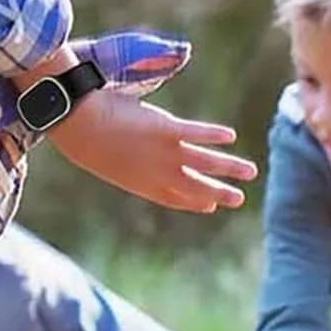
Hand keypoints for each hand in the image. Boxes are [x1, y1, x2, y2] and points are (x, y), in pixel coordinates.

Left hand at [50, 88, 257, 212]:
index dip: (195, 203)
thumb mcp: (104, 161)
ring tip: (251, 171)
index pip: (175, 198)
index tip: (211, 206)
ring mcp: (165, 152)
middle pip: (197, 187)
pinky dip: (215, 135)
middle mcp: (159, 173)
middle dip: (220, 193)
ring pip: (206, 162)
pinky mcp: (167, 129)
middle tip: (240, 199)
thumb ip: (123, 164)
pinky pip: (198, 133)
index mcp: (142, 185)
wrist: (79, 124)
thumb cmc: (83, 140)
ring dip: (231, 168)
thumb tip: (124, 160)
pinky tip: (230, 137)